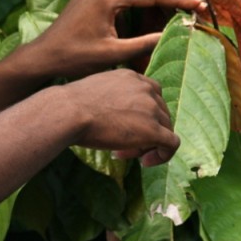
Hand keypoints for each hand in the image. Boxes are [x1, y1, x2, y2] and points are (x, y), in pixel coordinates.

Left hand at [19, 0, 204, 78]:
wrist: (42, 57)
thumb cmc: (75, 58)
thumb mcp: (113, 55)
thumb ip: (145, 43)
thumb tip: (175, 35)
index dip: (177, 0)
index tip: (199, 4)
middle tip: (191, 7)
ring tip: (173, 12)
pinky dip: (136, 0)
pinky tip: (146, 16)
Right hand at [59, 68, 178, 165]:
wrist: (68, 112)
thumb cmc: (71, 105)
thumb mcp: (96, 91)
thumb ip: (112, 98)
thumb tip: (112, 116)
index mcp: (131, 77)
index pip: (151, 94)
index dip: (142, 113)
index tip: (126, 126)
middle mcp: (146, 89)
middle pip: (160, 113)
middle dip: (144, 130)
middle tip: (122, 145)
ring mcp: (152, 109)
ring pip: (165, 129)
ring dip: (148, 144)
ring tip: (125, 154)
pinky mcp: (153, 130)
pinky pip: (172, 144)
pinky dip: (163, 155)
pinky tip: (145, 163)